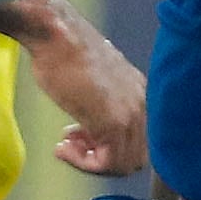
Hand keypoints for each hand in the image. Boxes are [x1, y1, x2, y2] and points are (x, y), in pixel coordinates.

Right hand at [16, 0, 146, 177]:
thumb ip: (104, 105)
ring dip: (90, 163)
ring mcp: (132, 114)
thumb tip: (94, 128)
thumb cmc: (64, 52)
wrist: (56, 34)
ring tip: (66, 147)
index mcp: (143, 94)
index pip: (142, 142)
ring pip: (124, 165)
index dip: (111, 148)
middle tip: (75, 145)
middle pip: (137, 158)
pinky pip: (107, 162)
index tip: (82, 137)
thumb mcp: (94, 82)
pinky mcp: (114, 122)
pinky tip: (62, 147)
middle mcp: (144, 105)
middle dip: (103, 159)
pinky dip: (82, 163)